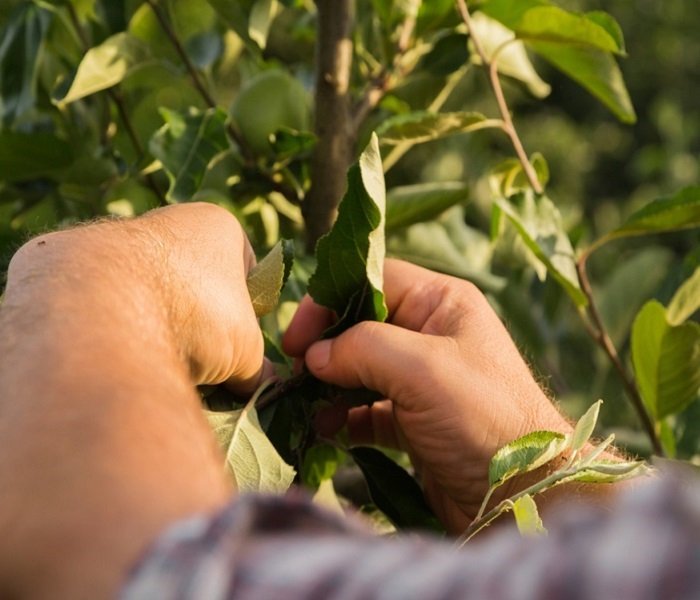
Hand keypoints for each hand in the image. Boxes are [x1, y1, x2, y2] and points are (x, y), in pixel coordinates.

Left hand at [7, 202, 265, 392]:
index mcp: (215, 225)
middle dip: (197, 323)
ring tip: (154, 362)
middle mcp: (165, 221)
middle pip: (193, 282)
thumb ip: (256, 366)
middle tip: (197, 362)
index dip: (244, 313)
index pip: (243, 272)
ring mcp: (114, 238)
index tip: (234, 342)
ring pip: (147, 293)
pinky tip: (115, 354)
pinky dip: (113, 328)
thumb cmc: (193, 316)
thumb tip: (262, 386)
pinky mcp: (68, 264)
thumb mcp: (244, 349)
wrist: (101, 309)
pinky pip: (103, 304)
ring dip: (156, 326)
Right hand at [283, 259, 569, 533]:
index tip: (298, 336)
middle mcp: (430, 334)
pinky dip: (342, 417)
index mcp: (441, 303)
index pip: (372, 280)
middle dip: (324, 346)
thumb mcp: (422, 368)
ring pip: (358, 369)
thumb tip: (313, 355)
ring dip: (328, 384)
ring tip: (305, 404)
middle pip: (360, 324)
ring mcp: (420, 379)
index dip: (330, 300)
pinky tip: (325, 429)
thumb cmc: (483, 417)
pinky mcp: (412, 420)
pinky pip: (365, 409)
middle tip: (294, 371)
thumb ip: (361, 348)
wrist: (523, 494)